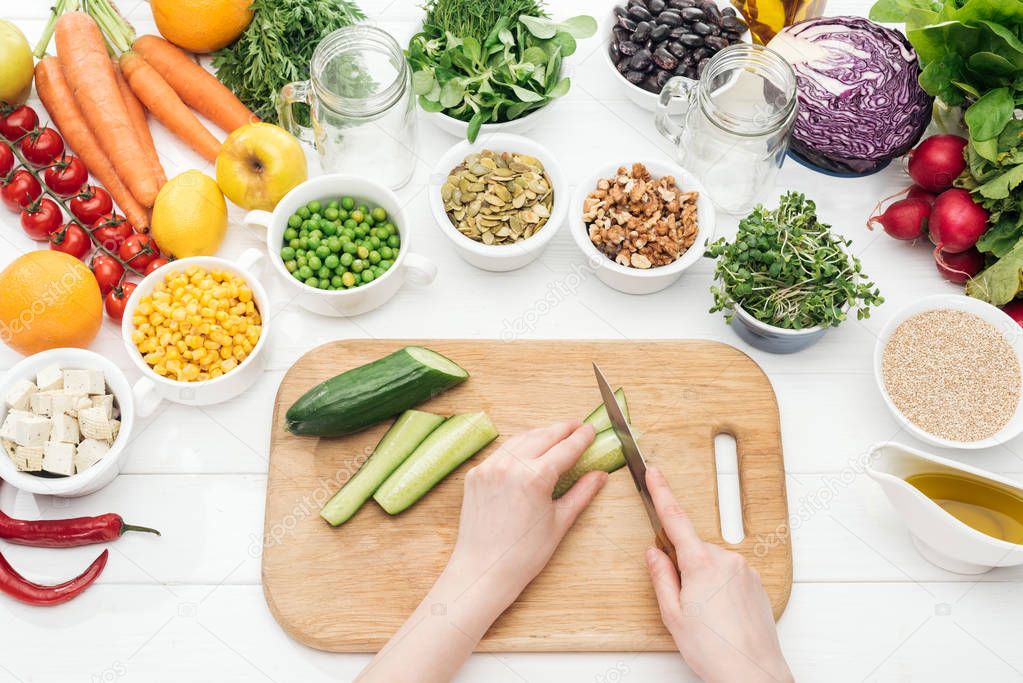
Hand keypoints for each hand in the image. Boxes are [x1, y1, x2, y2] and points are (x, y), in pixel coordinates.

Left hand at [449, 419, 608, 606]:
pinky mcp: (476, 474)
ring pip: (521, 439)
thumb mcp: (560, 522)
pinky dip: (518, 446)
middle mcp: (511, 465)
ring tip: (555, 434)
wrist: (484, 570)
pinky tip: (527, 450)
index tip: (591, 430)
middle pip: (544, 435)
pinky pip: (501, 452)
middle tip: (577, 426)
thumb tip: (600, 475)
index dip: (582, 437)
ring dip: (540, 433)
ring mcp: (490, 467)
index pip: (566, 447)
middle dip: (563, 428)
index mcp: (536, 477)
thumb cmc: (524, 554)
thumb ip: (581, 493)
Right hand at [645, 465, 792, 682]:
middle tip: (684, 604)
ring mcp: (745, 570)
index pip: (675, 519)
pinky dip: (720, 590)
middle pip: (693, 550)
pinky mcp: (756, 583)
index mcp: (701, 564)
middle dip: (683, 568)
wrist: (752, 673)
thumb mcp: (672, 615)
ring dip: (703, 582)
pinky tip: (721, 617)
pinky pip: (729, 576)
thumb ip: (661, 576)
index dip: (661, 492)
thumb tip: (654, 553)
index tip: (654, 472)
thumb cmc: (713, 650)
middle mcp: (726, 559)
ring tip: (707, 618)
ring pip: (711, 565)